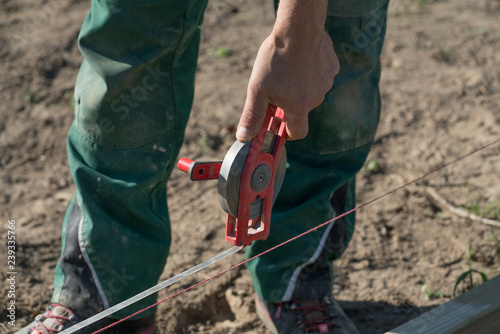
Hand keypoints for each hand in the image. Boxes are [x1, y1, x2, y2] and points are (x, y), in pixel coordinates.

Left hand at [236, 0, 339, 141]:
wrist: (298, 27)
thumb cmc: (276, 58)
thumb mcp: (257, 89)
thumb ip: (252, 115)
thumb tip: (244, 137)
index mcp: (299, 107)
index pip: (297, 133)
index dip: (286, 132)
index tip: (277, 124)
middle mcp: (317, 99)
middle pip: (301, 110)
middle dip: (288, 104)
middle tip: (275, 87)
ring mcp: (327, 82)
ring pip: (311, 92)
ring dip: (299, 87)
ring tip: (287, 69)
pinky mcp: (332, 68)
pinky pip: (320, 76)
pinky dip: (310, 73)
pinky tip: (300, 60)